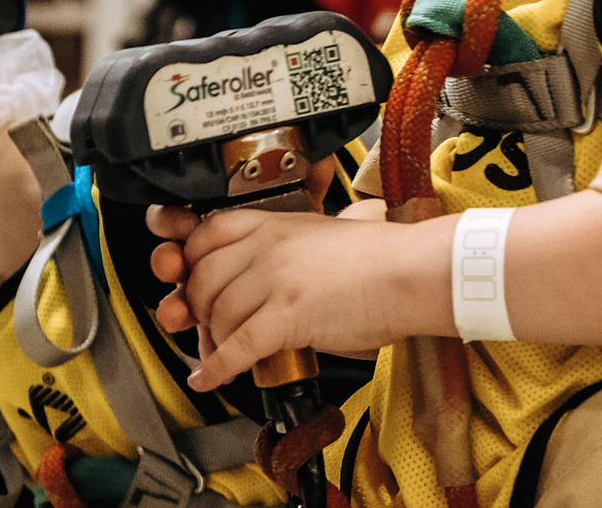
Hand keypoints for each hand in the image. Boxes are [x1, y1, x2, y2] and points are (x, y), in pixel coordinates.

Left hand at [144, 205, 447, 390]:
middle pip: (203, 279)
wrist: (410, 272)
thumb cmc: (378, 257)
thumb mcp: (320, 233)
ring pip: (217, 315)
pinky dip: (216, 368)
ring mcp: (275, 280)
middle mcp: (266, 247)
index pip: (205, 235)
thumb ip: (286, 245)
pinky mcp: (288, 316)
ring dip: (212, 342)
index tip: (190, 282)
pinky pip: (237, 346)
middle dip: (198, 310)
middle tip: (206, 326)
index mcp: (272, 223)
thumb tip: (265, 271)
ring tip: (221, 354)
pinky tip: (206, 378)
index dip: (191, 263)